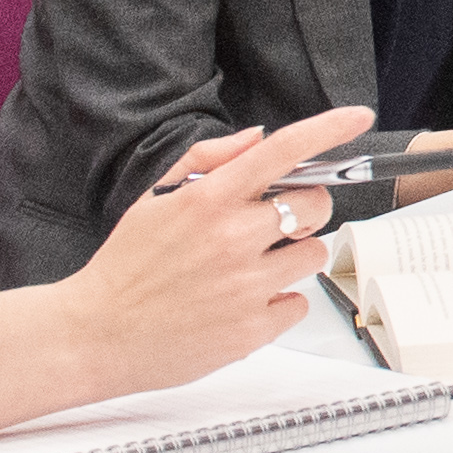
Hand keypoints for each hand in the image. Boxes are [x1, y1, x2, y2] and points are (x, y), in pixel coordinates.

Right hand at [65, 108, 374, 391]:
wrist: (95, 335)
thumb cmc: (125, 268)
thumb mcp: (154, 199)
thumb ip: (208, 160)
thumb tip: (257, 138)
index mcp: (208, 201)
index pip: (282, 151)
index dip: (329, 129)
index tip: (358, 117)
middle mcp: (232, 239)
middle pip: (317, 205)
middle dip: (306, 207)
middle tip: (276, 221)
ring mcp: (246, 287)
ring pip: (313, 254)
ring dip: (292, 255)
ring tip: (249, 267)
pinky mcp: (252, 330)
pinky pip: (298, 303)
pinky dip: (278, 301)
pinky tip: (241, 302)